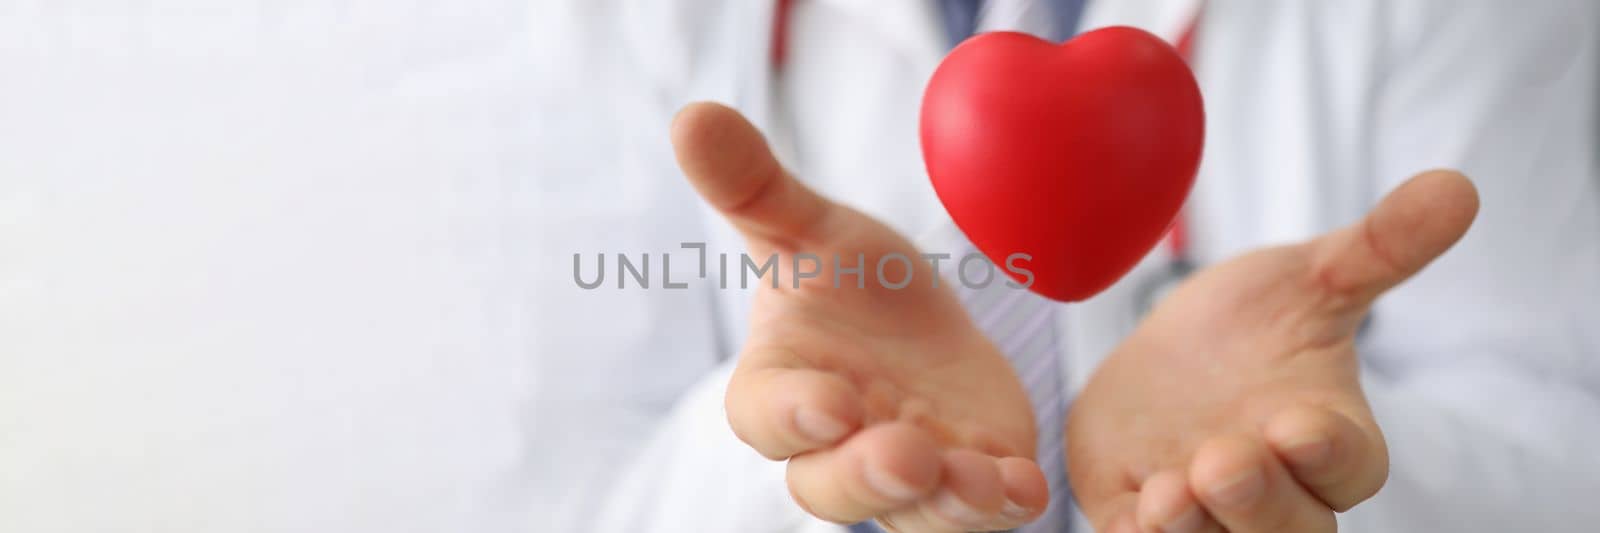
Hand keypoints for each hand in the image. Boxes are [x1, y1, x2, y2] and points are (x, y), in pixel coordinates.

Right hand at [672, 102, 1049, 530]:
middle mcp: (837, 446)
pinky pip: (981, 514)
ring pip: (911, 514)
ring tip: (978, 479)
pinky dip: (1000, 506)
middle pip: (829, 488)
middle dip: (866, 479)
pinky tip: (1025, 486)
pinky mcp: (970, 481)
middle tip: (906, 457)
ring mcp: (907, 475)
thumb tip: (692, 115)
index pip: (765, 417)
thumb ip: (753, 187)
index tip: (831, 403)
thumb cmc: (849, 285)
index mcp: (782, 386)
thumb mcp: (809, 227)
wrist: (922, 324)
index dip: (792, 416)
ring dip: (943, 505)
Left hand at [1067, 170, 1478, 531]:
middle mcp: (1277, 493)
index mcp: (1327, 441)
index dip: (1326, 454)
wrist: (1163, 362)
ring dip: (1196, 527)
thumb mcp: (1304, 280)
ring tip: (1171, 493)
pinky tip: (1134, 507)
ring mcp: (1209, 514)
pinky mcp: (1140, 517)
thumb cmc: (1250, 330)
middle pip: (1290, 529)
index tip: (1297, 425)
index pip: (1347, 467)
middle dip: (1259, 501)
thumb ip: (1377, 248)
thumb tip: (1455, 187)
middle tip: (1223, 462)